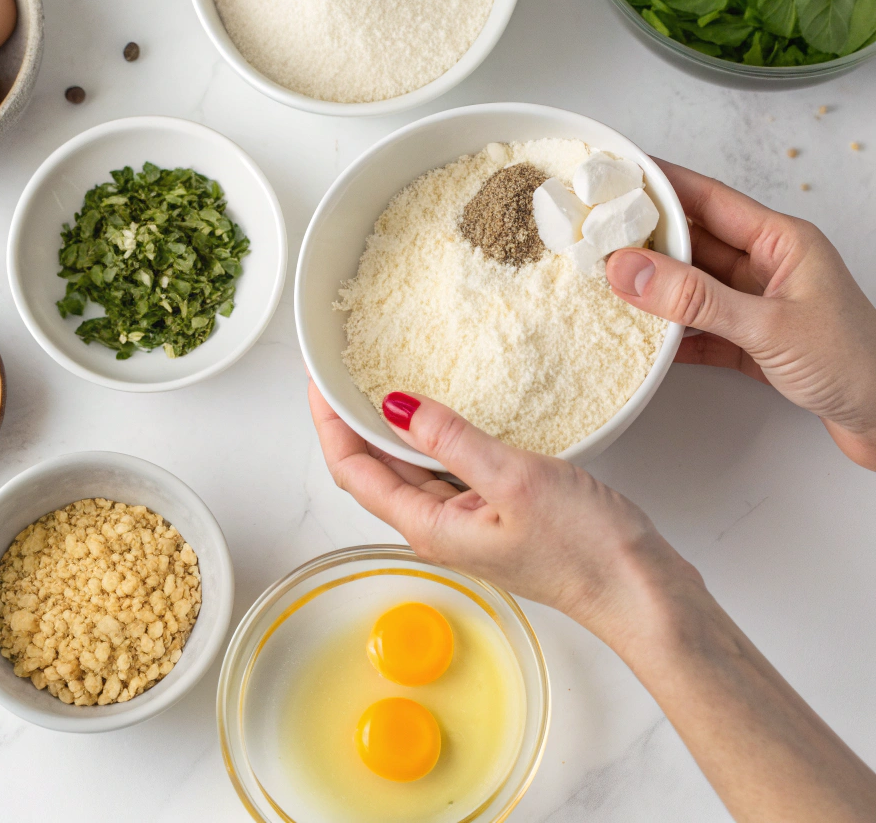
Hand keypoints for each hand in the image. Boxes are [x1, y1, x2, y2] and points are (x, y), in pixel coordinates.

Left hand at [308, 378, 696, 647]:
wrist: (640, 591)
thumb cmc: (586, 549)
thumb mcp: (514, 479)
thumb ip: (452, 439)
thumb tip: (394, 403)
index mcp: (430, 525)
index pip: (354, 470)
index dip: (328, 423)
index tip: (316, 377)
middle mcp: (440, 525)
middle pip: (374, 468)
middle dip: (349, 419)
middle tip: (340, 366)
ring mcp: (469, 518)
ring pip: (411, 465)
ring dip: (390, 424)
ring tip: (379, 374)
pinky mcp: (498, 510)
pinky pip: (449, 465)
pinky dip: (435, 433)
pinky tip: (445, 407)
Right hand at [606, 162, 875, 469]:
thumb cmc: (857, 365)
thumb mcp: (767, 326)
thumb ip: (695, 299)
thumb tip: (631, 269)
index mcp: (781, 240)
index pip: (707, 198)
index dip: (659, 183)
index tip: (616, 175)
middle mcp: (768, 265)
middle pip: (694, 240)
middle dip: (644, 236)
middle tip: (595, 232)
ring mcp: (759, 303)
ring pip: (692, 284)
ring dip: (654, 286)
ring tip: (606, 280)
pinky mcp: (753, 341)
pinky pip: (700, 326)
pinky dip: (671, 331)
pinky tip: (642, 335)